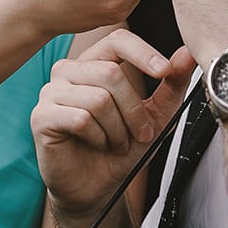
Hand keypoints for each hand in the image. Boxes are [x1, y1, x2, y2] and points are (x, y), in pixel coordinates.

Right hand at [32, 31, 195, 220]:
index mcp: (94, 63)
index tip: (164, 71)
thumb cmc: (120, 149)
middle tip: (139, 134)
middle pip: (111, 73)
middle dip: (134, 110)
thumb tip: (187, 54)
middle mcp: (68, 71)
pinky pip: (81, 119)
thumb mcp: (155, 116)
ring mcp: (51, 93)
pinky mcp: (41, 117)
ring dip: (118, 129)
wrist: (97, 188)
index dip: (143, 52)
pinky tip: (97, 145)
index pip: (117, 40)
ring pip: (98, 98)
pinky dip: (99, 138)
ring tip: (116, 143)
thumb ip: (170, 84)